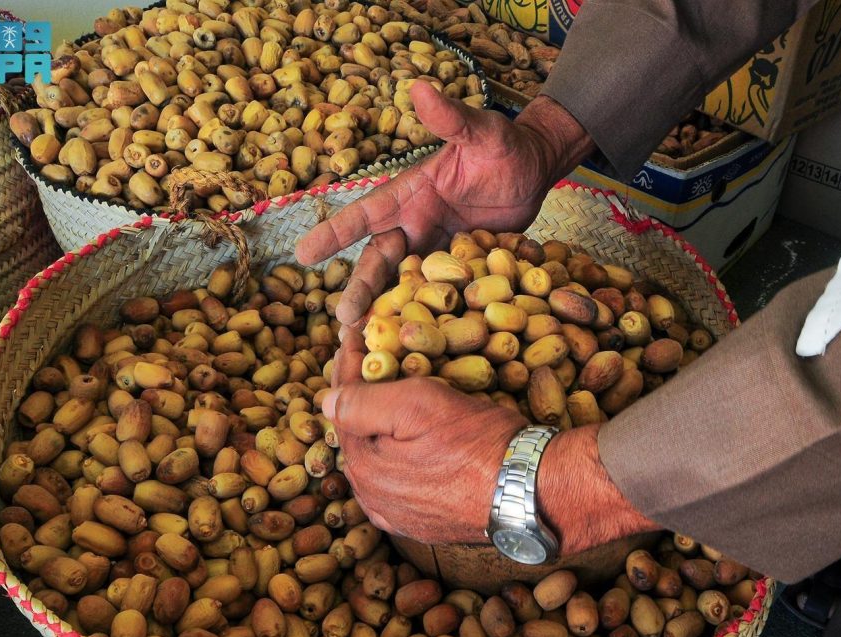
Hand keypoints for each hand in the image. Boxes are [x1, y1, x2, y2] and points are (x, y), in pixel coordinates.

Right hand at [295, 83, 594, 326]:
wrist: (537, 170)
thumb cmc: (505, 145)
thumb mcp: (482, 131)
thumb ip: (452, 118)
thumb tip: (418, 88)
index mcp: (412, 194)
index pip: (366, 214)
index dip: (335, 234)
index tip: (302, 255)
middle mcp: (418, 225)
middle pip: (381, 261)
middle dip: (361, 288)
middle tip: (343, 321)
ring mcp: (439, 250)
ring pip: (406, 285)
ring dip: (389, 309)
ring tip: (372, 340)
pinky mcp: (463, 270)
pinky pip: (441, 296)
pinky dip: (427, 317)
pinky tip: (416, 344)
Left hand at [325, 329, 658, 551]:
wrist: (533, 492)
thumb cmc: (481, 441)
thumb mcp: (420, 406)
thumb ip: (364, 403)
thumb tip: (324, 402)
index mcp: (363, 468)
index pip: (342, 406)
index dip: (348, 366)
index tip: (354, 334)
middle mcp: (374, 498)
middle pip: (358, 434)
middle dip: (361, 395)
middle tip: (371, 358)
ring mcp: (400, 515)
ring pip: (379, 458)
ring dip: (380, 425)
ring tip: (390, 391)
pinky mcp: (428, 523)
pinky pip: (402, 482)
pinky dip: (399, 455)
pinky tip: (408, 440)